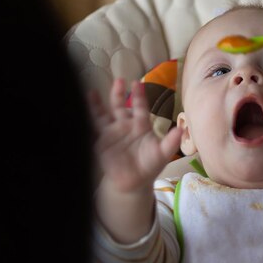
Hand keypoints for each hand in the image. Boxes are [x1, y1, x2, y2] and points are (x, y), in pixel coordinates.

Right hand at [88, 79, 182, 193]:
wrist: (134, 182)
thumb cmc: (149, 165)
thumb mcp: (162, 154)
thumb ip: (171, 142)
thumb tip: (182, 130)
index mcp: (140, 125)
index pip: (139, 107)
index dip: (138, 96)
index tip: (137, 83)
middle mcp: (125, 125)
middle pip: (120, 106)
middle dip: (118, 94)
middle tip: (119, 80)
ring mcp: (111, 133)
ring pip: (103, 114)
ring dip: (98, 104)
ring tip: (92, 93)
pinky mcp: (101, 142)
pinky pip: (93, 129)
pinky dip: (87, 120)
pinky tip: (80, 112)